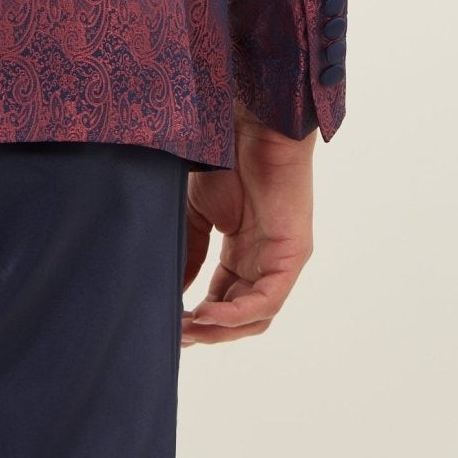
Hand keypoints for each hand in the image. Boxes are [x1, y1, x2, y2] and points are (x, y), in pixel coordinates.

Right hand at [180, 100, 316, 345]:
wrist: (250, 121)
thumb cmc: (225, 156)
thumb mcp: (197, 212)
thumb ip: (189, 252)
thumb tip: (170, 292)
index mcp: (243, 251)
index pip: (222, 299)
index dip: (197, 319)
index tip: (166, 325)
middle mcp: (264, 260)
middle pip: (239, 316)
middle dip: (206, 331)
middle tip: (174, 336)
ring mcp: (280, 259)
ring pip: (255, 317)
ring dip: (220, 330)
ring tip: (187, 330)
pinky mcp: (292, 254)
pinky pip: (266, 300)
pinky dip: (236, 313)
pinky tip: (206, 315)